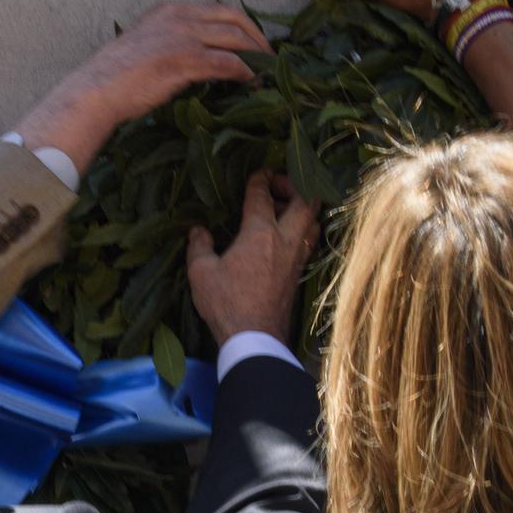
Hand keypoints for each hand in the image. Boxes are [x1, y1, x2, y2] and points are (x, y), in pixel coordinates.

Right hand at [12, 2, 271, 174]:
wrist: (95, 91)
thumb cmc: (111, 79)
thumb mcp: (142, 47)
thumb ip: (167, 44)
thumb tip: (190, 61)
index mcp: (168, 11)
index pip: (218, 10)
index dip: (242, 26)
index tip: (253, 43)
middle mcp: (179, 16)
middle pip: (234, 18)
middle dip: (257, 37)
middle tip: (270, 58)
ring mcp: (183, 36)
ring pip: (236, 38)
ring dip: (256, 56)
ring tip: (267, 73)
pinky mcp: (185, 60)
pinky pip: (228, 62)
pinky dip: (245, 72)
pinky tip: (252, 83)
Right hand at [186, 173, 319, 343]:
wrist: (254, 338)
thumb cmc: (225, 303)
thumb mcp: (201, 273)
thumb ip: (199, 246)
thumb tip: (199, 231)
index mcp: (260, 233)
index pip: (262, 196)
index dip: (259, 180)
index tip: (256, 174)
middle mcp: (285, 240)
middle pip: (305, 201)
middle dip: (295, 185)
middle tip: (277, 186)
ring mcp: (296, 258)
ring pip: (313, 222)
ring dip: (304, 208)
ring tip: (286, 208)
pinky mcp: (298, 274)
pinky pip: (309, 242)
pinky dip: (303, 229)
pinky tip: (288, 236)